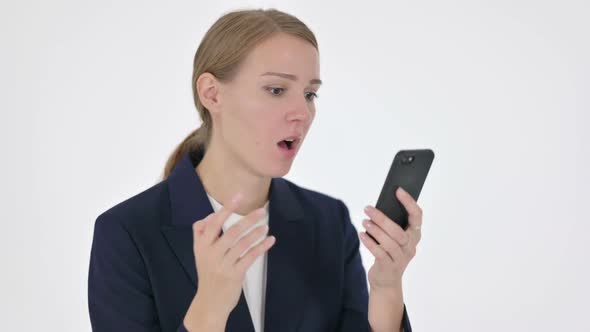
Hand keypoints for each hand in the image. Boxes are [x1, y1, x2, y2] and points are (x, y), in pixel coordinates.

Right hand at [185, 192, 275, 327]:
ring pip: (242, 244)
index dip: (227, 209)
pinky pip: (250, 257)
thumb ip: (201, 234)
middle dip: (247, 220)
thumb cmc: (208, 274)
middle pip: (231, 232)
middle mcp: (211, 254)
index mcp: (202, 246)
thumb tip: (209, 217)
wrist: (209, 303)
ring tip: (265, 225)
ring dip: (256, 233)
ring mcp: (223, 265)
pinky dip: (261, 247)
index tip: (239, 196)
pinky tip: (270, 240)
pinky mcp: (234, 275)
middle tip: (261, 211)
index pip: (214, 223)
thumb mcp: (199, 254)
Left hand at [359, 187, 422, 291]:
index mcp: (414, 235)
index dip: (409, 203)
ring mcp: (401, 258)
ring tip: (365, 221)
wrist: (387, 281)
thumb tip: (377, 207)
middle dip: (383, 218)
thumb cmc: (388, 253)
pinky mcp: (389, 267)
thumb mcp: (392, 238)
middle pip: (399, 231)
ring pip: (390, 243)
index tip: (398, 190)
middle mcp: (410, 247)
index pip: (417, 216)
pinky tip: (362, 235)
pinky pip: (380, 254)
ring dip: (376, 230)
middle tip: (368, 208)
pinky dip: (370, 243)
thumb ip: (390, 225)